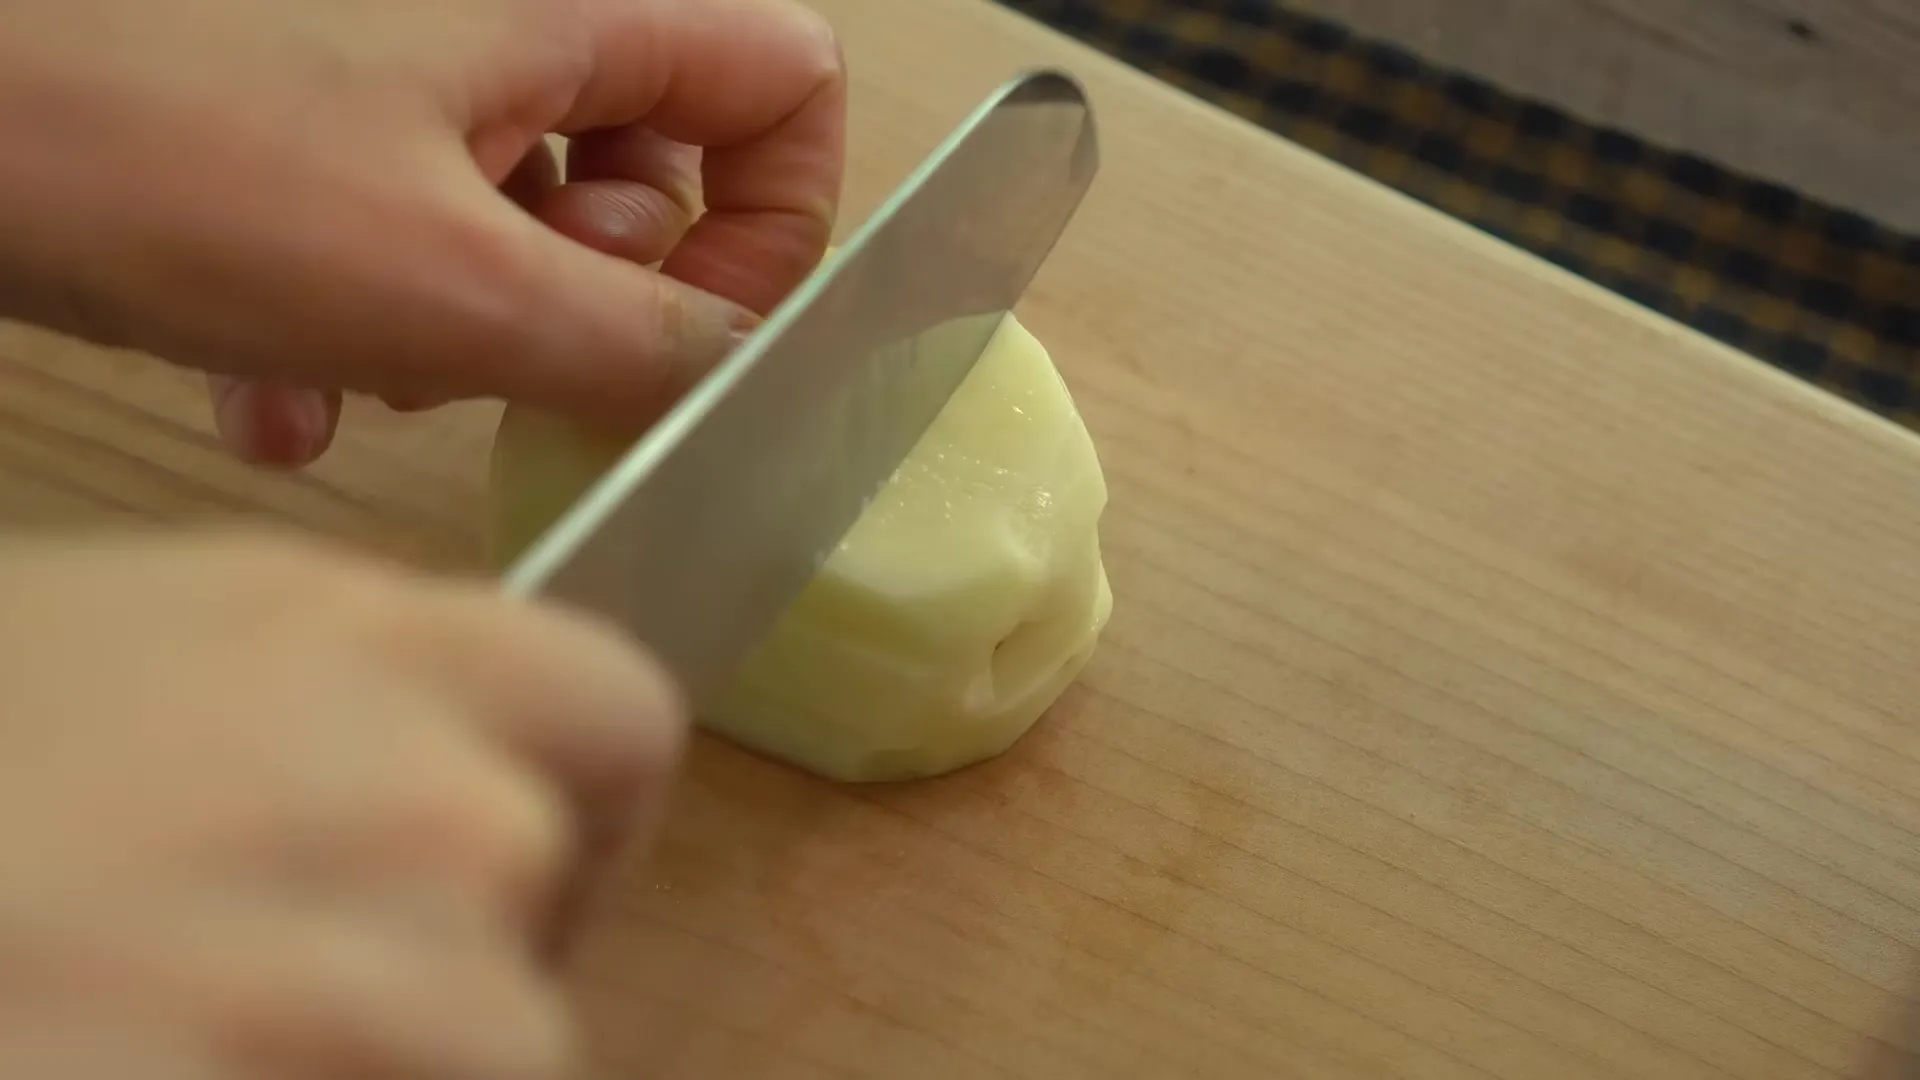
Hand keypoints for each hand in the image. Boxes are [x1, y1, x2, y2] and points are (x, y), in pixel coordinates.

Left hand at [0, 0, 844, 466]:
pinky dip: (362, 327)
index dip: (774, 224)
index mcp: (566, 13)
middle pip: (656, 167)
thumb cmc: (168, 161)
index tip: (693, 330)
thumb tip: (742, 371)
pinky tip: (273, 403)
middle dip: (595, 296)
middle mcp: (497, 26)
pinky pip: (400, 232)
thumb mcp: (454, 291)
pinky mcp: (309, 127)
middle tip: (513, 339)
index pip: (783, 84)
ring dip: (471, 332)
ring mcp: (398, 72)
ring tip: (370, 370)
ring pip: (524, 217)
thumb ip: (641, 343)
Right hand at [0, 530, 685, 1077]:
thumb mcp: (119, 652)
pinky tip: (170, 1055)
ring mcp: (370, 977)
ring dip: (385, 1055)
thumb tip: (431, 761)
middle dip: (461, 951)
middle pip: (545, 900)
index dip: (575, 798)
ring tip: (198, 1021)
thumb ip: (314, 694)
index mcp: (355, 638)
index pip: (615, 714)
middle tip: (301, 977)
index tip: (507, 859)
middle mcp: (410, 792)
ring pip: (501, 1050)